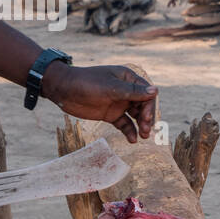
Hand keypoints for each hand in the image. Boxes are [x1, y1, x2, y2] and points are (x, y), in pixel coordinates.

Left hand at [42, 63, 157, 142]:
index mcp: (128, 78)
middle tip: (146, 130)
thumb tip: (156, 90)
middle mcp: (126, 91)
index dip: (149, 106)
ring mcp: (118, 103)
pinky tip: (132, 139)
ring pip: (135, 116)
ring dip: (141, 125)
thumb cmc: (87, 83)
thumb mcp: (110, 88)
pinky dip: (129, 131)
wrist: (63, 90)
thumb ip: (132, 91)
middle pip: (143, 105)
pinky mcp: (110, 114)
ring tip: (143, 136)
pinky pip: (124, 123)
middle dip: (146, 118)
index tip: (146, 118)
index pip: (146, 93)